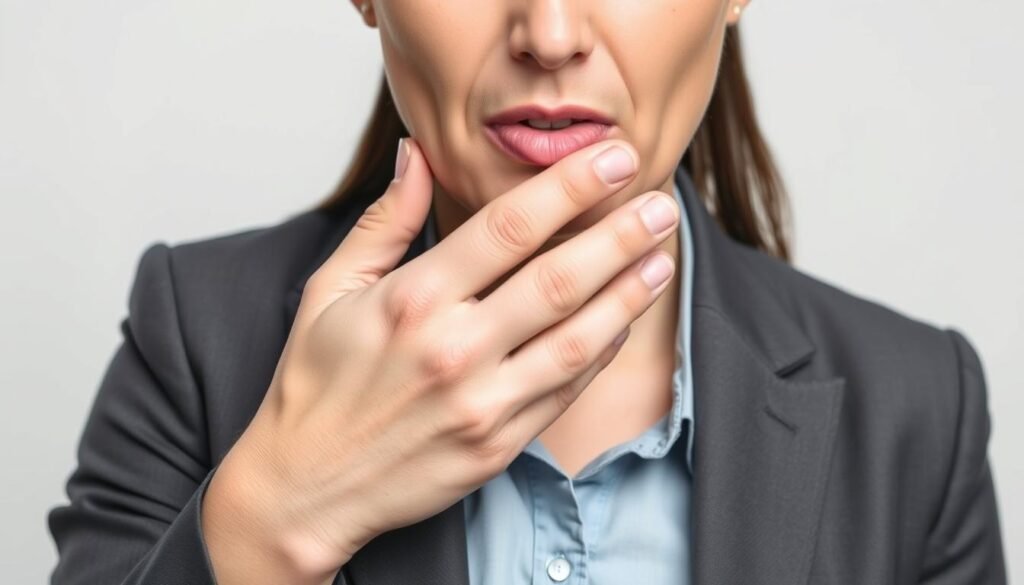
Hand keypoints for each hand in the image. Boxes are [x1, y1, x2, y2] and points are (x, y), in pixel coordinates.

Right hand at [202, 136, 678, 583]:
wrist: (306, 487)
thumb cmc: (315, 384)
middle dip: (621, 234)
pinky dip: (603, 350)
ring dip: (629, 293)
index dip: (571, 187)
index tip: (613, 158)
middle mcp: (453, 349)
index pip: (509, 227)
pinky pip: (566, 390)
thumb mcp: (330, 289)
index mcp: (412, 299)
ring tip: (664, 255)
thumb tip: (416, 155)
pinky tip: (625, 318)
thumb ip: (384, 221)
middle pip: (560, 279)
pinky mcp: (498, 445)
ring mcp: (481, 402)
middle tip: (662, 203)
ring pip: (578, 338)